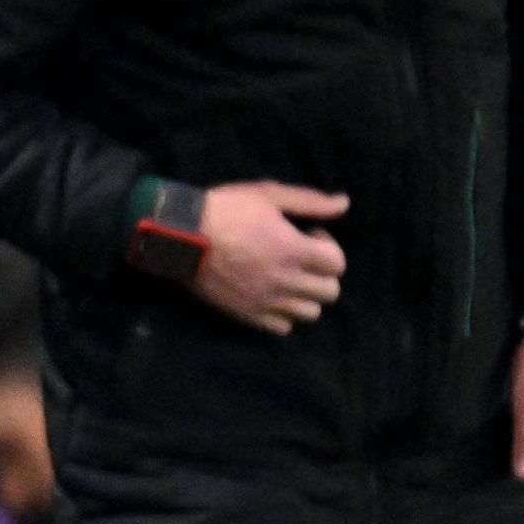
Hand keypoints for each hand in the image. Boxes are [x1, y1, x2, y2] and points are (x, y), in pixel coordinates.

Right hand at [193, 183, 349, 334]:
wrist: (179, 235)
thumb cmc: (225, 209)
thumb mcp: (269, 195)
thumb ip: (310, 202)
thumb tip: (344, 203)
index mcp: (295, 250)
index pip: (338, 264)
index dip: (329, 247)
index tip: (310, 235)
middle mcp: (286, 281)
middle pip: (330, 292)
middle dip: (322, 273)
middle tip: (302, 259)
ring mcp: (267, 301)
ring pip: (310, 314)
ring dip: (305, 296)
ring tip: (288, 280)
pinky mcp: (248, 315)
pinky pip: (283, 328)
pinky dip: (284, 315)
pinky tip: (271, 296)